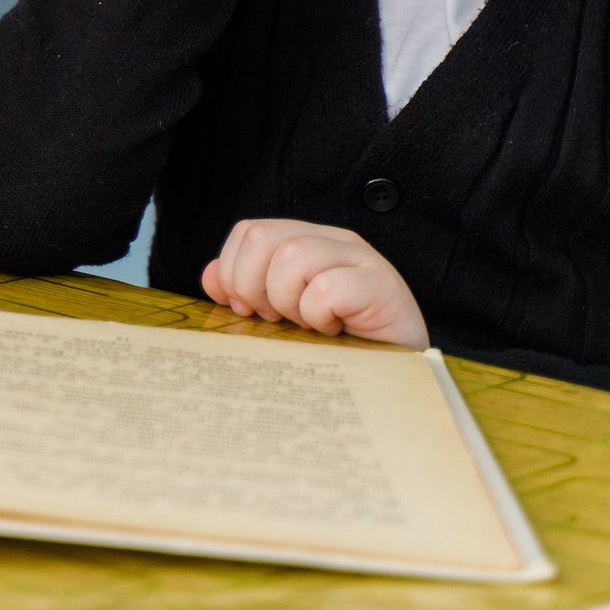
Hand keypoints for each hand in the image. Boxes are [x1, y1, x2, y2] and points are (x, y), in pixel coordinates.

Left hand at [202, 218, 428, 349]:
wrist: (400, 377)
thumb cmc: (341, 345)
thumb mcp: (286, 316)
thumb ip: (249, 291)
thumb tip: (209, 277)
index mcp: (308, 241)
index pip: (249, 231)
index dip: (234, 272)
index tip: (247, 309)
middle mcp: (334, 240)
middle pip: (262, 238)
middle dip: (253, 286)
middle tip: (275, 319)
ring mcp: (360, 259)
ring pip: (292, 256)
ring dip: (289, 302)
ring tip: (310, 325)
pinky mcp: (381, 286)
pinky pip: (326, 288)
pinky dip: (318, 315)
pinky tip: (334, 329)